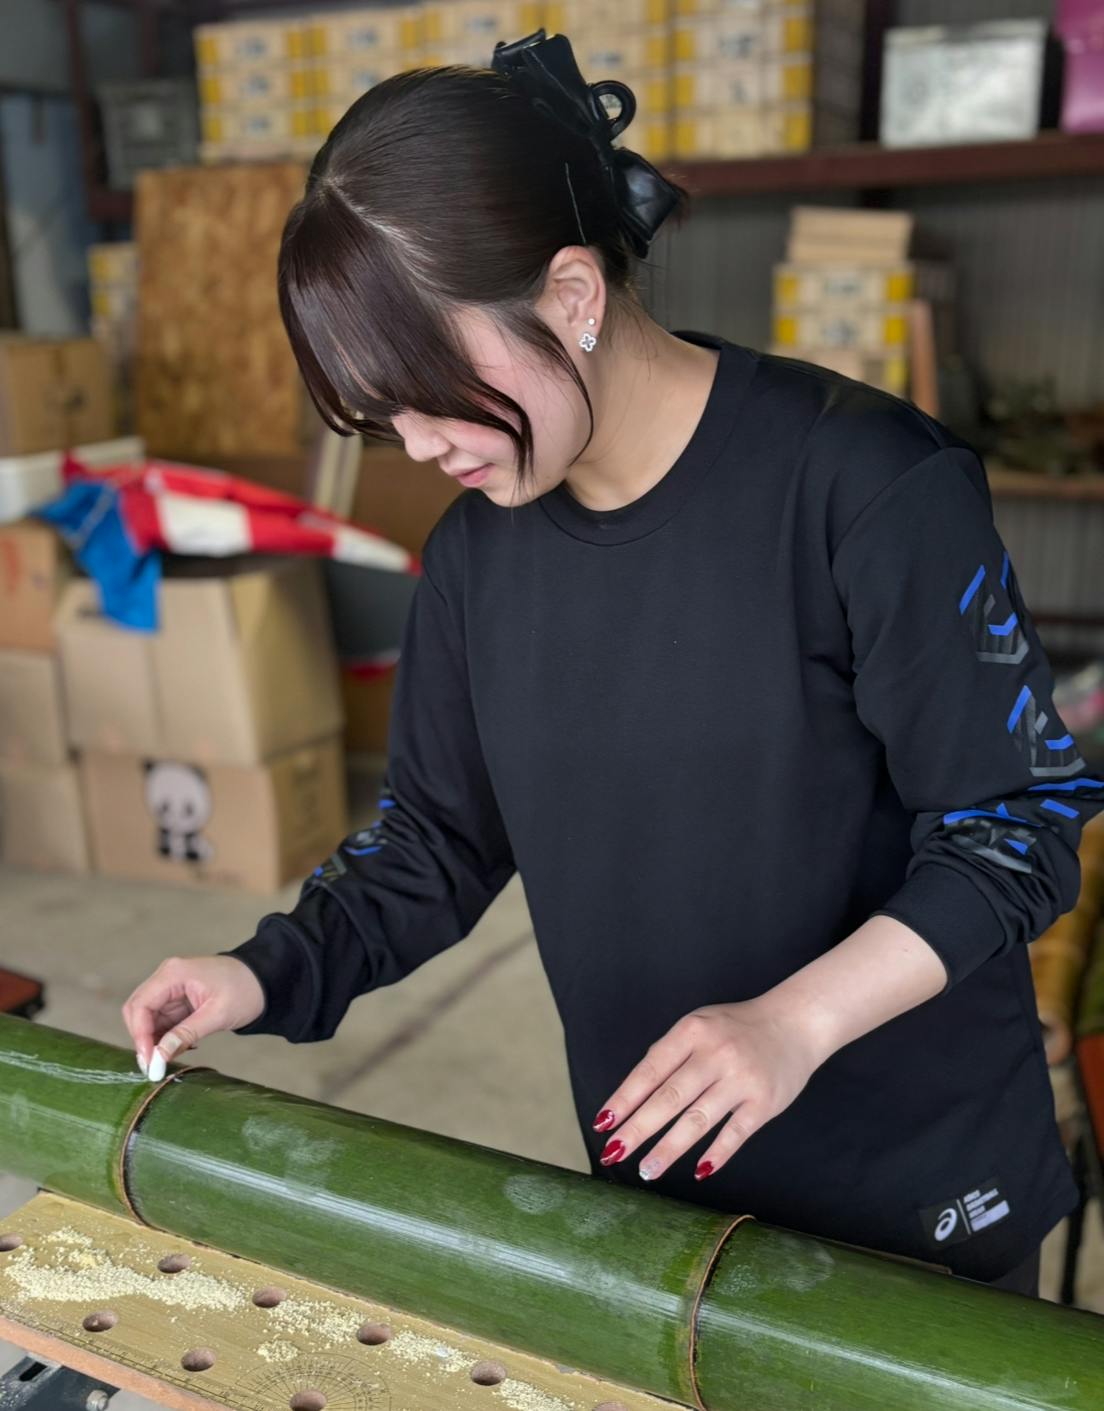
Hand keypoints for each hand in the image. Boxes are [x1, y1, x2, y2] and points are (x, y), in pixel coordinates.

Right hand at [122, 955, 264, 1079]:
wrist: (266, 980)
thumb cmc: (245, 991)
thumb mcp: (216, 1015)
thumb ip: (184, 1035)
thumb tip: (157, 1058)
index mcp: (173, 974)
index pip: (140, 1005)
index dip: (139, 1035)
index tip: (148, 1061)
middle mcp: (166, 977)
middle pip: (138, 1011)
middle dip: (144, 1039)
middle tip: (154, 1065)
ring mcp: (171, 988)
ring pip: (148, 1018)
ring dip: (155, 1040)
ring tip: (170, 1058)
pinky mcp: (178, 999)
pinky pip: (162, 1020)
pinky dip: (166, 1037)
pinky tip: (181, 1047)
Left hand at [590, 999, 825, 1183]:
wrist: (795, 1022)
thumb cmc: (736, 1028)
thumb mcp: (699, 1025)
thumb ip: (669, 1053)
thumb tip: (633, 1093)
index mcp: (692, 1031)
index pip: (650, 1070)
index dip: (624, 1099)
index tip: (603, 1124)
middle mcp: (715, 1054)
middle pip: (669, 1098)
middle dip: (638, 1129)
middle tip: (614, 1153)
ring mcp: (741, 1079)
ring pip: (698, 1120)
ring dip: (669, 1149)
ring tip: (646, 1170)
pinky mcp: (765, 1102)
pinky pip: (735, 1133)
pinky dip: (717, 1154)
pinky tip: (698, 1171)